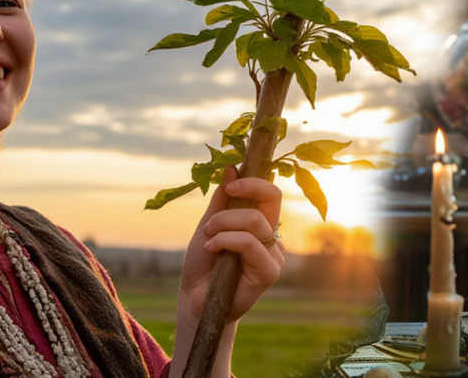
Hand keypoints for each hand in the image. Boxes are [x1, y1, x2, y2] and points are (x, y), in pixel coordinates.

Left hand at [176, 165, 284, 324]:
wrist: (194, 298)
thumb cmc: (203, 263)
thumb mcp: (209, 225)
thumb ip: (222, 200)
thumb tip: (231, 168)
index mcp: (260, 223)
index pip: (270, 192)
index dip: (254, 179)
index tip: (230, 180)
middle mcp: (271, 237)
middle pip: (273, 198)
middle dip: (246, 189)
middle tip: (225, 194)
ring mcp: (273, 255)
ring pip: (255, 221)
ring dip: (224, 223)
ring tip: (207, 236)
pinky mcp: (269, 272)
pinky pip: (250, 244)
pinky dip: (226, 241)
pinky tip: (211, 248)